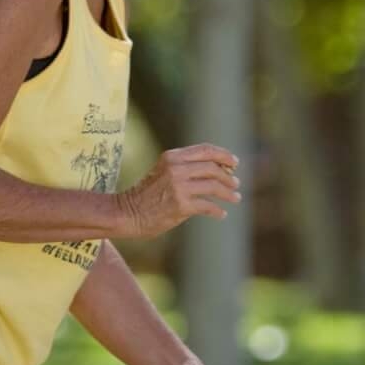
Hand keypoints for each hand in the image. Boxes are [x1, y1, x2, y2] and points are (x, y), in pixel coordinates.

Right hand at [119, 146, 239, 238]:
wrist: (128, 213)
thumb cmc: (147, 194)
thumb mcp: (164, 171)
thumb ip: (185, 167)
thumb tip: (218, 170)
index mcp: (172, 156)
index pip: (205, 149)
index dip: (223, 155)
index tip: (235, 163)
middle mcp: (176, 168)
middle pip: (213, 168)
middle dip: (228, 176)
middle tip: (236, 184)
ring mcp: (179, 186)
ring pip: (214, 186)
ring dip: (228, 193)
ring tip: (235, 198)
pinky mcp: (180, 205)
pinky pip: (208, 206)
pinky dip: (218, 211)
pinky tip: (221, 214)